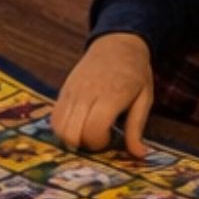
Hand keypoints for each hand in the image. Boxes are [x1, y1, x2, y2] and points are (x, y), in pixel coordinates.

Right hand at [52, 33, 154, 155]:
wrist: (117, 43)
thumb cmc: (134, 72)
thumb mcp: (144, 97)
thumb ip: (137, 127)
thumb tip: (139, 155)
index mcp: (110, 94)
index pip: (93, 129)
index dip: (100, 143)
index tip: (110, 137)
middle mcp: (87, 92)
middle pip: (72, 133)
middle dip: (85, 144)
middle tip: (99, 137)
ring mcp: (72, 90)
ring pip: (59, 128)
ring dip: (72, 138)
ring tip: (88, 131)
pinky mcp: (64, 89)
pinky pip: (54, 117)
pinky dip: (62, 128)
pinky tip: (78, 124)